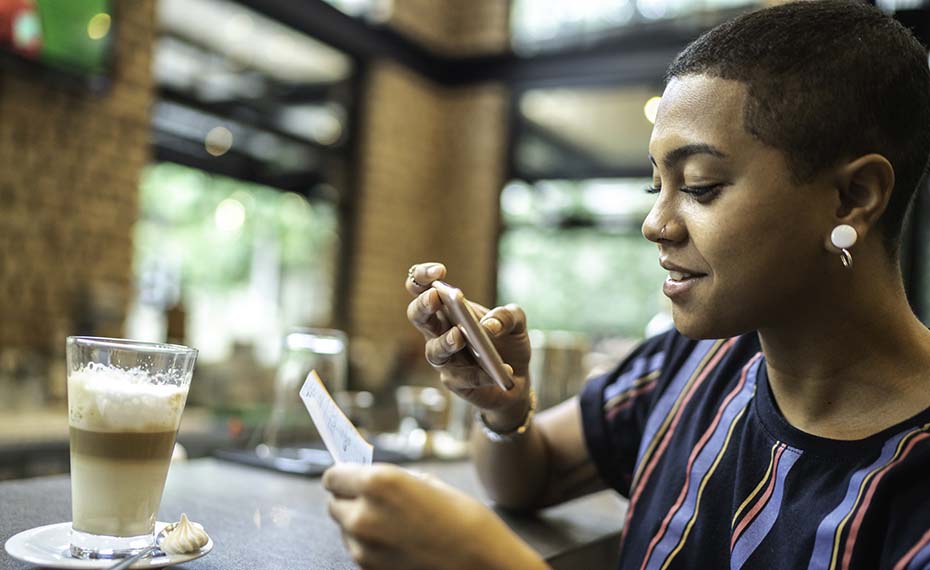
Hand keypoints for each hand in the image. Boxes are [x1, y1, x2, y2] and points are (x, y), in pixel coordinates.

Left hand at [323, 463, 547, 569]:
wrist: (481, 562)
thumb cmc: (462, 517)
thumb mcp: (425, 482)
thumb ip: (391, 480)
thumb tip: (369, 480)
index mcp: (377, 483)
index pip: (332, 476)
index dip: (342, 476)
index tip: (349, 477)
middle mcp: (363, 514)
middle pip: (333, 503)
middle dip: (349, 499)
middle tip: (370, 499)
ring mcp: (364, 547)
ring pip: (344, 528)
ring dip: (357, 522)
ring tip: (389, 521)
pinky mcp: (369, 569)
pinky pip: (357, 549)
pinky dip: (368, 543)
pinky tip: (394, 540)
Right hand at [405, 262, 532, 426]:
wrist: (516, 379)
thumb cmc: (507, 343)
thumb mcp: (516, 322)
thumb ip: (508, 315)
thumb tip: (489, 325)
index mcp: (448, 309)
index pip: (422, 288)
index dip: (422, 276)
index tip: (439, 271)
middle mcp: (439, 332)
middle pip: (417, 315)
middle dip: (423, 305)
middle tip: (436, 298)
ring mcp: (444, 359)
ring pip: (434, 350)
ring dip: (446, 342)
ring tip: (460, 336)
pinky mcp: (455, 382)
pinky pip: (462, 377)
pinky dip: (480, 374)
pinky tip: (501, 370)